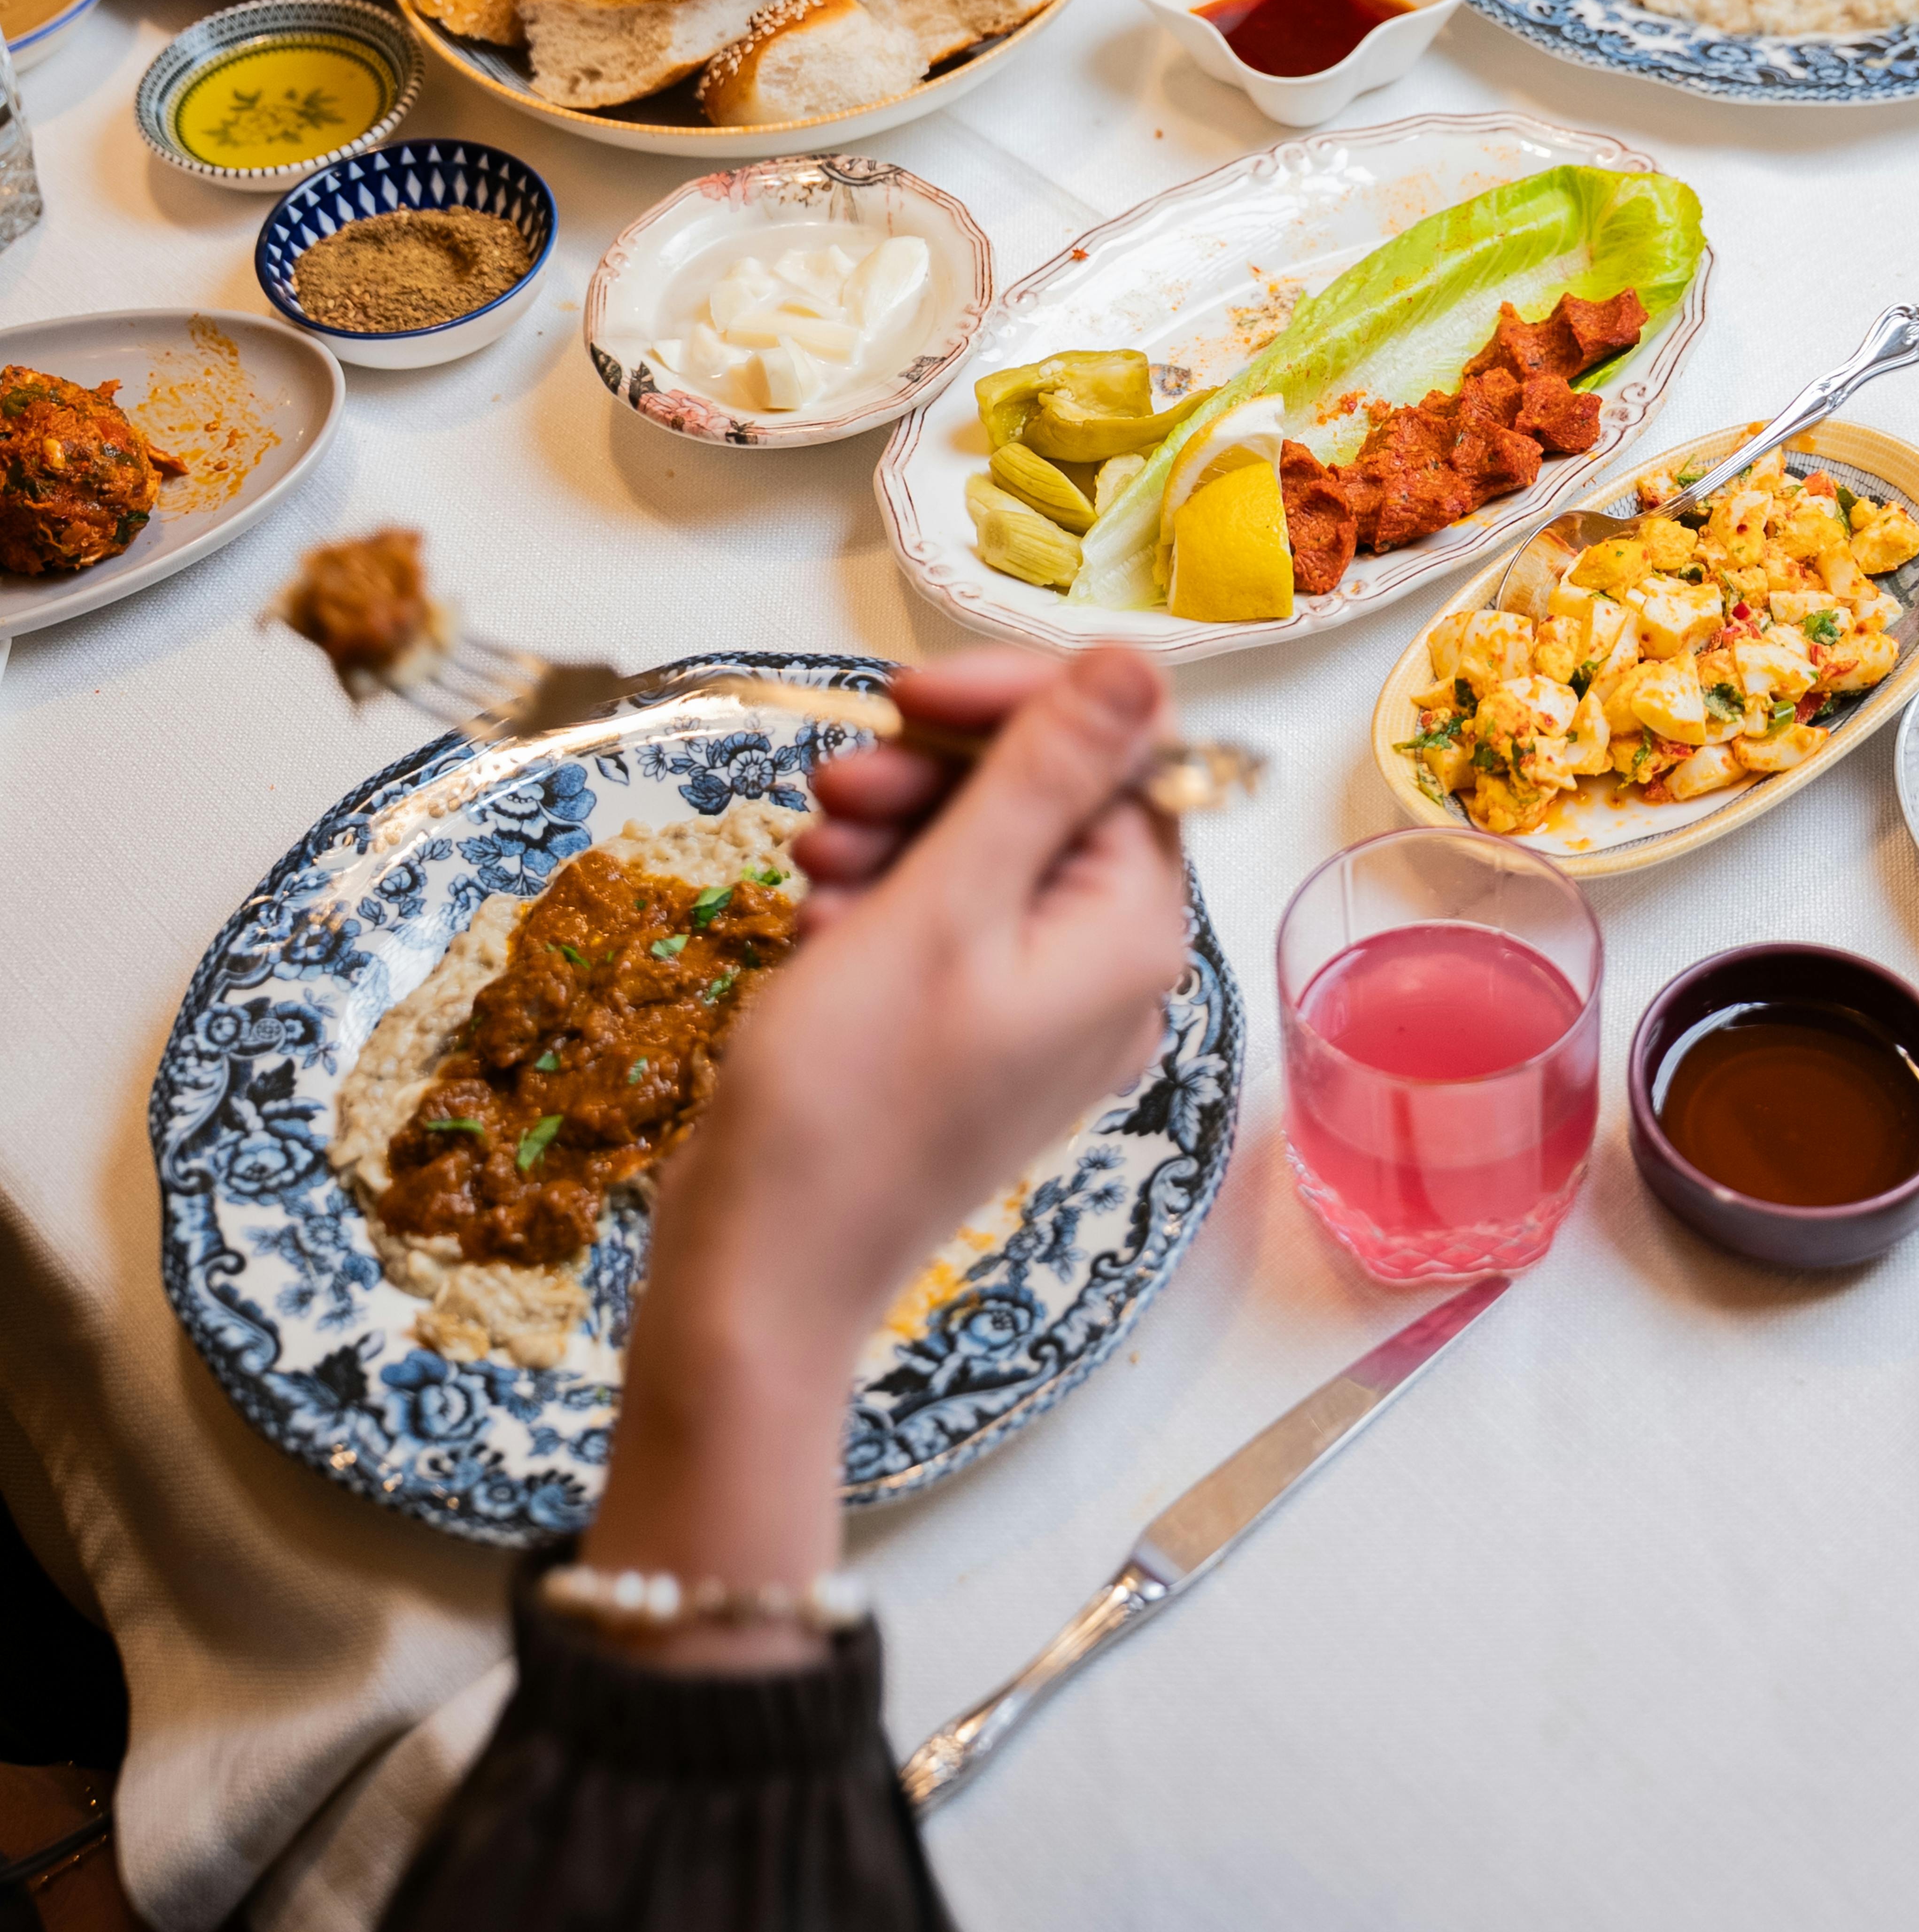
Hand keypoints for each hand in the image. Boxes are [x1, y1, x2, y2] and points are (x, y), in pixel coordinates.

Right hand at [586, 649, 1187, 1652]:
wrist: (765, 1265)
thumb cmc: (849, 1096)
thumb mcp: (945, 904)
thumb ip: (1044, 777)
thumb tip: (1140, 666)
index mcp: (1131, 936)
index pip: (1118, 758)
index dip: (1015, 705)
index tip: (909, 694)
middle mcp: (1107, 972)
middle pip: (1047, 803)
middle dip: (936, 775)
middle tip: (835, 784)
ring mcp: (1038, 1011)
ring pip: (982, 858)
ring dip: (892, 831)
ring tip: (812, 856)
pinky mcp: (970, 1035)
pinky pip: (943, 924)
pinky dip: (878, 899)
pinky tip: (816, 920)